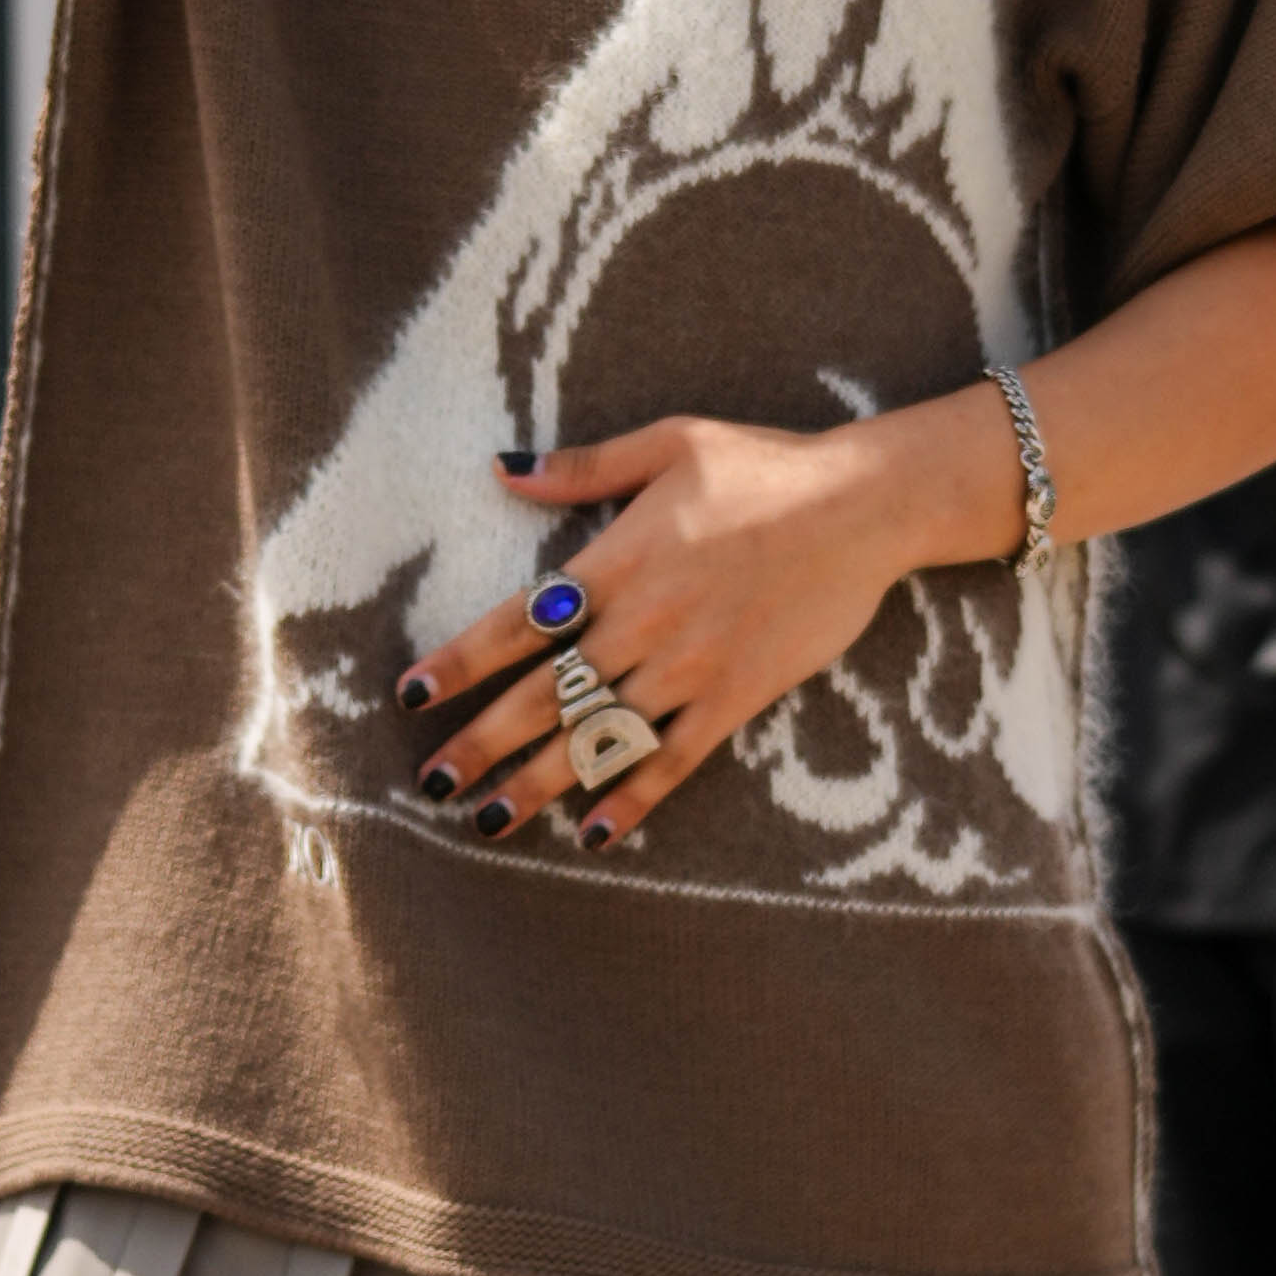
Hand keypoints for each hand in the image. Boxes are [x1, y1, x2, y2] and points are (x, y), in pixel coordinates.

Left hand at [396, 409, 975, 855]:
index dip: (460, 662)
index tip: (412, 697)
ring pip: (599, 737)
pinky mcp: (738, 696)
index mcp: (617, 562)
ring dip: (540, 783)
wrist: (864, 506)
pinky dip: (635, 797)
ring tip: (489, 822)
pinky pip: (676, 758)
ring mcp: (690, 667)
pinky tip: (597, 831)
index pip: (517, 622)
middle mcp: (643, 623)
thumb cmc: (765, 465)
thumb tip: (502, 467)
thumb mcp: (669, 443)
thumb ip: (582, 467)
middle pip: (544, 695)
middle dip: (482, 744)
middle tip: (431, 785)